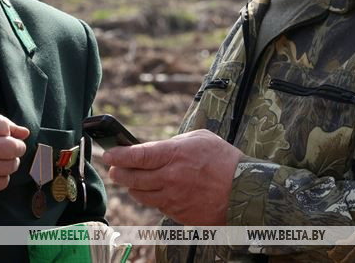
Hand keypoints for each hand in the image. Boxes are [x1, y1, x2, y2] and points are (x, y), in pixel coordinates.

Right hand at [0, 112, 29, 193]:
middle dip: (17, 149)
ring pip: (10, 166)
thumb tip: (24, 132)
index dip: (9, 131)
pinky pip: (2, 182)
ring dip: (10, 163)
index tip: (4, 135)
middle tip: (11, 150)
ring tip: (1, 160)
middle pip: (13, 148)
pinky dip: (2, 177)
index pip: (5, 126)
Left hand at [103, 129, 241, 225]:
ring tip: (132, 181)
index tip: (109, 155)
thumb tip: (156, 149)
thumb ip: (174, 143)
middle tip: (114, 169)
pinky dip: (154, 198)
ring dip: (133, 188)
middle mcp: (170, 178)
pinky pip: (158, 206)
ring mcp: (174, 199)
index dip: (119, 156)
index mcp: (174, 155)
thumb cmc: (224, 160)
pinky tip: (157, 191)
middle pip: (133, 178)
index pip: (137, 156)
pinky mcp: (179, 215)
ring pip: (141, 195)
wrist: (245, 190)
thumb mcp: (199, 139)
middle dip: (119, 173)